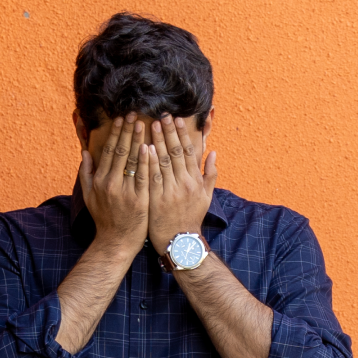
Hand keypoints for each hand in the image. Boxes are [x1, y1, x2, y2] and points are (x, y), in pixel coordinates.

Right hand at [79, 113, 150, 254]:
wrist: (116, 242)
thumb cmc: (104, 218)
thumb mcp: (89, 196)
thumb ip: (86, 173)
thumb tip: (85, 152)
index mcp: (100, 180)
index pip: (110, 151)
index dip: (116, 133)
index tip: (122, 118)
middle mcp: (111, 183)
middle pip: (121, 151)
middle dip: (129, 130)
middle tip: (135, 114)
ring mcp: (126, 192)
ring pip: (133, 161)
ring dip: (139, 140)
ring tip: (146, 124)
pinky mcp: (140, 200)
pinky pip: (144, 176)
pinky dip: (147, 161)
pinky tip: (151, 147)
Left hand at [145, 114, 216, 253]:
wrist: (181, 242)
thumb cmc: (192, 219)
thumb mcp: (206, 197)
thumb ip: (210, 174)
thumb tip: (213, 152)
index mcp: (196, 180)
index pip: (189, 151)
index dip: (182, 134)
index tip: (177, 119)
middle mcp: (185, 183)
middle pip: (176, 152)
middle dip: (169, 132)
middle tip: (162, 115)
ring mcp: (171, 191)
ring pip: (164, 161)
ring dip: (158, 141)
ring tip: (152, 124)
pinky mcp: (157, 199)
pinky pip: (153, 176)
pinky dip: (150, 161)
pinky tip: (144, 147)